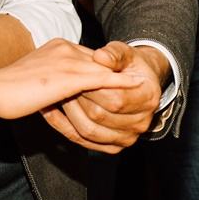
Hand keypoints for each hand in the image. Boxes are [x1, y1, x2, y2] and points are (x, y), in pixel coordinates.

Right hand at [0, 39, 148, 120]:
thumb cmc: (5, 88)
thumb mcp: (32, 78)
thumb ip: (48, 77)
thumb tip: (53, 88)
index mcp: (56, 46)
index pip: (86, 56)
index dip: (101, 68)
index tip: (115, 76)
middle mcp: (64, 48)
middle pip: (98, 60)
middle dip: (116, 71)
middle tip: (137, 83)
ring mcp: (68, 61)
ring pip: (103, 69)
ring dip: (124, 77)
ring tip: (144, 84)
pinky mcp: (70, 77)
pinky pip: (103, 80)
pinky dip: (121, 83)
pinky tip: (134, 88)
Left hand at [40, 42, 166, 152]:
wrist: (137, 82)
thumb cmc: (129, 66)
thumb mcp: (125, 52)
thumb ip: (113, 53)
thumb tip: (100, 57)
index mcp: (148, 98)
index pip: (115, 98)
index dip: (91, 87)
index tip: (75, 74)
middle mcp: (141, 123)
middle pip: (99, 116)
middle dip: (77, 98)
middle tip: (60, 83)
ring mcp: (127, 137)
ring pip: (88, 131)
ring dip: (68, 113)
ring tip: (55, 94)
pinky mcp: (113, 146)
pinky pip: (83, 141)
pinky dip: (64, 127)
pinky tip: (50, 110)